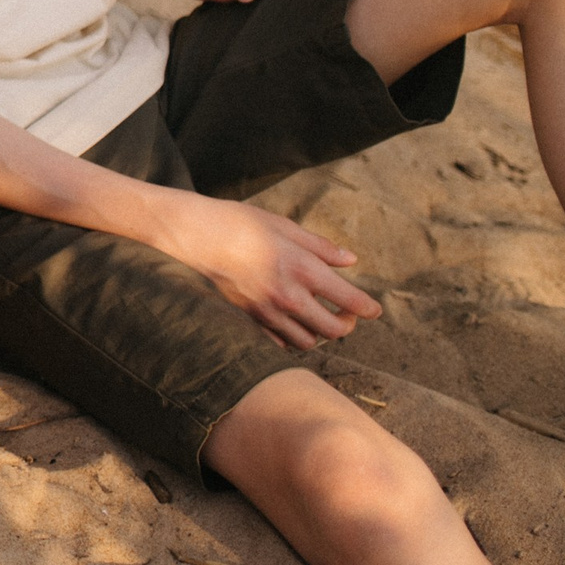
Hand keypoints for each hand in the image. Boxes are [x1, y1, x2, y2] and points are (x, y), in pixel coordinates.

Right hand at [148, 191, 381, 348]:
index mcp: (302, 268)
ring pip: (307, 342)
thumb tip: (349, 260)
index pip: (349, 301)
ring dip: (318, 334)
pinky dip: (290, 339)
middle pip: (333, 331)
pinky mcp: (247, 319)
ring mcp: (265, 311)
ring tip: (316, 318)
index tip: (374, 310)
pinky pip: (278, 343)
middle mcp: (288, 296)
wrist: (190, 234)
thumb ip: (319, 246)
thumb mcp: (282, 225)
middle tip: (346, 315)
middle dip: (346, 326)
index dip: (368, 309)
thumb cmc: (236, 222)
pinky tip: (289, 322)